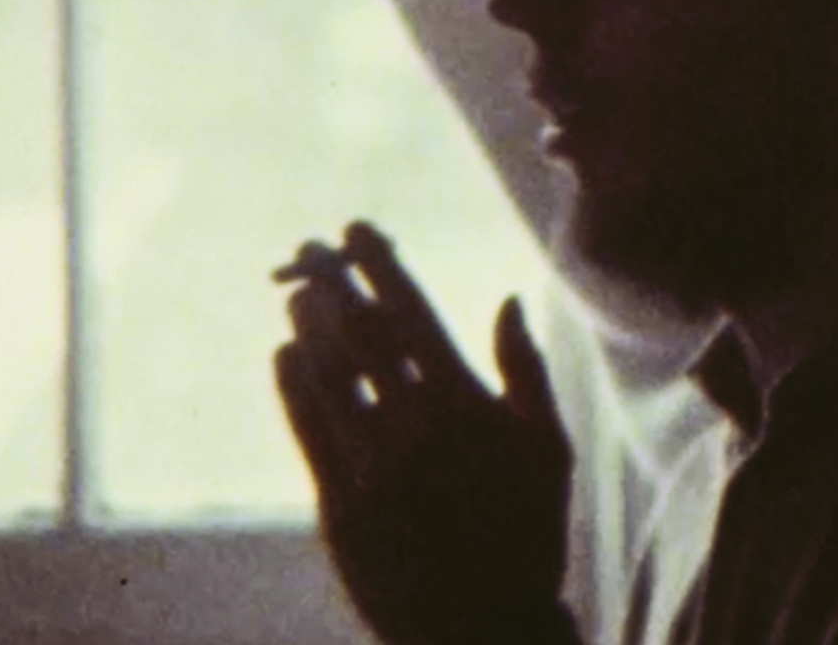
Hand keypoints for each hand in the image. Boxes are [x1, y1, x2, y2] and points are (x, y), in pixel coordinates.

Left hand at [274, 222, 574, 644]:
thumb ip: (526, 371)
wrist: (482, 628)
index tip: (359, 232)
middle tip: (313, 251)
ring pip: (326, 376)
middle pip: (359, 334)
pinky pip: (307, 429)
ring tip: (298, 295)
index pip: (412, 315)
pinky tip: (288, 356)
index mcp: (467, 408)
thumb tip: (506, 300)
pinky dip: (294, 384)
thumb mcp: (549, 451)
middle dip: (333, 282)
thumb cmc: (527, 533)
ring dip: (308, 326)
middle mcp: (414, 430)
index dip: (380, 267)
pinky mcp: (338, 507)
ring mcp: (370, 469)